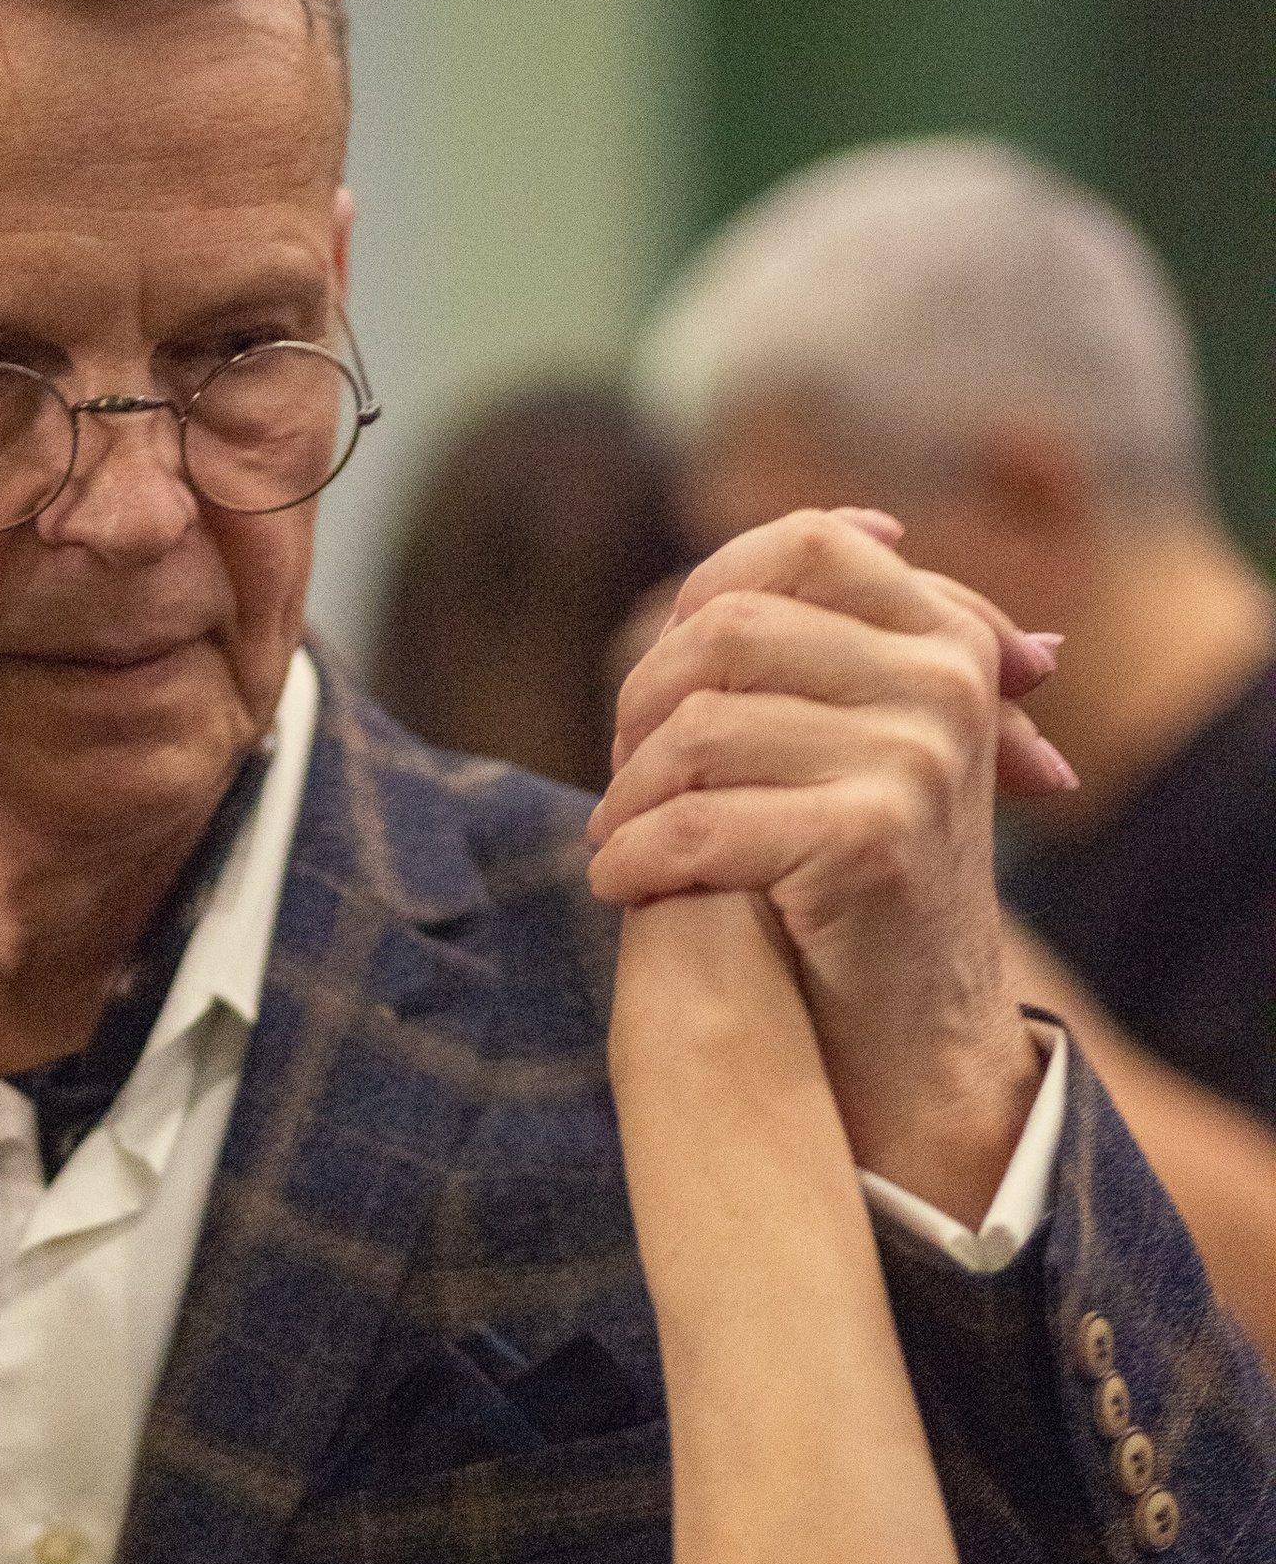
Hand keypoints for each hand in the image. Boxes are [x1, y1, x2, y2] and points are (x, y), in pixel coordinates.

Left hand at [589, 511, 1072, 1221]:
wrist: (915, 1042)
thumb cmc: (859, 886)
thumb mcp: (870, 743)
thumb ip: (851, 639)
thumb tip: (872, 521)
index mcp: (949, 641)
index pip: (806, 545)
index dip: (706, 593)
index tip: (663, 685)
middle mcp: (945, 683)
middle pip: (730, 631)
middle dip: (646, 705)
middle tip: (621, 776)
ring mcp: (919, 757)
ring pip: (700, 729)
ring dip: (628, 795)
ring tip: (614, 840)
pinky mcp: (875, 838)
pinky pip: (699, 821)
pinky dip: (636, 856)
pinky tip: (622, 884)